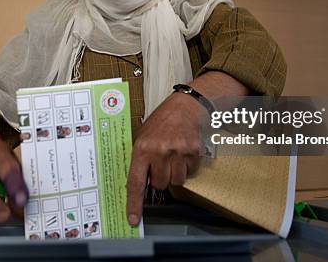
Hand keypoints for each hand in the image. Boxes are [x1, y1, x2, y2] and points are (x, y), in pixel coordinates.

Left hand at [126, 91, 201, 225]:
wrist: (185, 107)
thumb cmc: (162, 122)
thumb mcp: (143, 136)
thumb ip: (140, 159)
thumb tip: (135, 186)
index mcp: (142, 149)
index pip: (135, 183)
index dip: (134, 204)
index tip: (133, 219)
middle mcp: (160, 151)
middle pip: (159, 185)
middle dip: (160, 178)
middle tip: (161, 162)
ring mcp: (178, 152)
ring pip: (176, 181)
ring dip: (175, 173)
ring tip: (173, 156)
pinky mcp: (194, 152)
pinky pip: (190, 173)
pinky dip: (187, 167)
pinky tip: (183, 152)